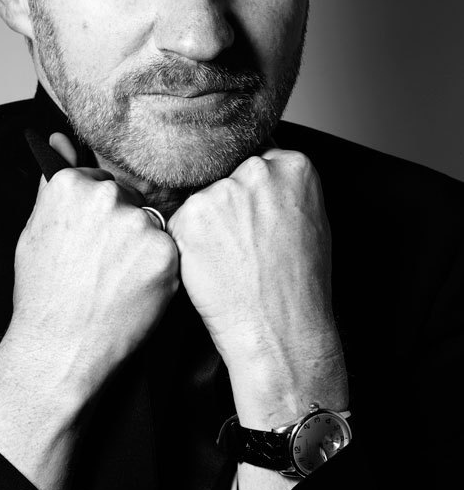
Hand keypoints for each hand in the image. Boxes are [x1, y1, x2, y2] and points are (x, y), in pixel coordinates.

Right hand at [0, 133, 177, 489]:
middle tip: (105, 263)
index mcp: (69, 184)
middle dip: (124, 224)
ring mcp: (138, 222)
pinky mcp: (166, 251)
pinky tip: (135, 287)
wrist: (59, 350)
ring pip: (152, 220)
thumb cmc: (44, 294)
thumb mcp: (37, 229)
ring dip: (144, 243)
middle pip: (130, 197)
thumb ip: (55, 182)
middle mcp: (105, 195)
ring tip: (118, 278)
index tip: (91, 240)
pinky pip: (171, 246)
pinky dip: (160, 266)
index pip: (100, 181)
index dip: (99, 215)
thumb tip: (58, 138)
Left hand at [167, 150, 347, 428]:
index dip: (250, 190)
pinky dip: (187, 241)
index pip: (258, 158)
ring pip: (201, 197)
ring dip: (205, 221)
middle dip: (226, 201)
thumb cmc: (298, 286)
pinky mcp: (189, 216)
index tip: (251, 213)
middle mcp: (257, 170)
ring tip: (228, 259)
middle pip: (226, 173)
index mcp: (295, 166)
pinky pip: (180, 220)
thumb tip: (251, 170)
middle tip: (238, 242)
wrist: (280, 332)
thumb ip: (282, 188)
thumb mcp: (310, 221)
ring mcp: (221, 191)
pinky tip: (209, 266)